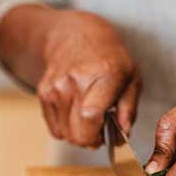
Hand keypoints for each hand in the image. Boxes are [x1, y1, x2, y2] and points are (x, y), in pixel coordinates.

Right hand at [36, 9, 140, 146]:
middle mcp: (75, 81)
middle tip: (99, 129)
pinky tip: (75, 112)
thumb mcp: (132, 79)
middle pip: (76, 133)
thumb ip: (129, 111)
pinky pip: (55, 129)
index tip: (105, 135)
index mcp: (103, 76)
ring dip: (78, 133)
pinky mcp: (43, 93)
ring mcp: (56, 87)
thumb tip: (122, 137)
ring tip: (88, 117)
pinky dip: (66, 128)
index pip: (90, 116)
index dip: (97, 135)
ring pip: (65, 134)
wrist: (77, 35)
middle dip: (90, 140)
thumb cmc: (110, 59)